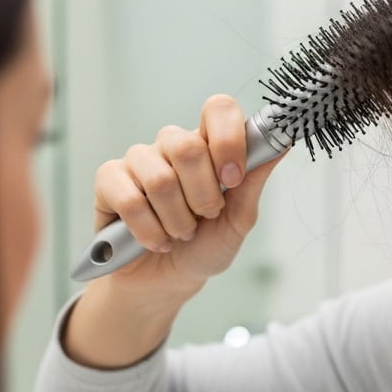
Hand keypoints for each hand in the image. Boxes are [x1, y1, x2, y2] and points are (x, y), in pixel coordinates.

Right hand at [91, 94, 284, 291]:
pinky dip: (149, 231)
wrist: (169, 281)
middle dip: (203, 196)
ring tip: (181, 234)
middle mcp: (172, 146)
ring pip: (159, 179)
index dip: (228, 139)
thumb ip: (254, 181)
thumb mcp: (239, 220)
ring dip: (177, 220)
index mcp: (208, 146)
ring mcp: (138, 160)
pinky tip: (157, 241)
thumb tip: (282, 143)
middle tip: (206, 217)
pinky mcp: (109, 180)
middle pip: (187, 147)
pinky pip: (129, 199)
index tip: (233, 179)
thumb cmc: (205, 245)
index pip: (218, 109)